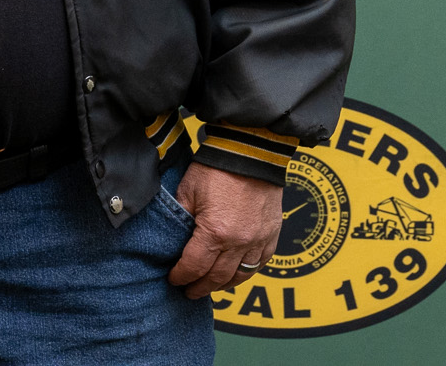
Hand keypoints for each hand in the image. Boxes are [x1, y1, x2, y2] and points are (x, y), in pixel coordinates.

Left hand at [166, 162, 280, 298]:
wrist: (251, 153)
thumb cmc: (216, 169)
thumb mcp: (187, 191)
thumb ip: (181, 218)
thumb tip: (173, 238)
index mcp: (215, 232)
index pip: (195, 266)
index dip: (182, 276)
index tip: (174, 279)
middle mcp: (239, 242)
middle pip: (218, 277)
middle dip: (201, 287)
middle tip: (189, 292)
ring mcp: (258, 241)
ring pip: (241, 276)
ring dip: (223, 285)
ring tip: (210, 288)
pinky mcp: (272, 236)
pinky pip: (259, 264)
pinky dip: (246, 273)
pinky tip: (235, 274)